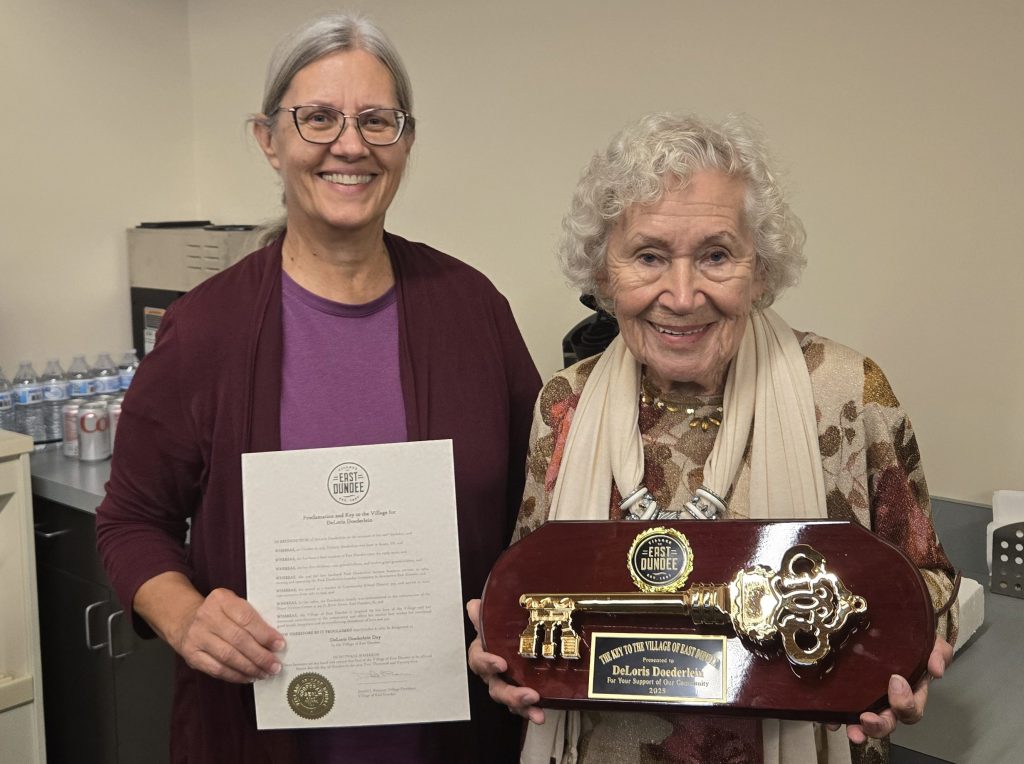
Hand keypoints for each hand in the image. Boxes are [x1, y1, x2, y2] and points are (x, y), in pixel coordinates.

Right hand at [135, 572, 284, 683]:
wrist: (185, 619)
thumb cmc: (219, 613)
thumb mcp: (232, 604)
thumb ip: (251, 617)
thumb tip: (274, 641)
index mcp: (221, 599)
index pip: (246, 618)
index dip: (265, 634)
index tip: (279, 645)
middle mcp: (207, 616)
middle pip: (238, 639)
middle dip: (260, 655)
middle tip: (275, 665)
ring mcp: (197, 636)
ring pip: (228, 657)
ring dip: (250, 668)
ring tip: (264, 673)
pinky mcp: (192, 654)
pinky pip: (217, 669)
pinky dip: (235, 675)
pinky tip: (248, 677)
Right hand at [466, 599, 544, 723]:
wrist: (514, 637)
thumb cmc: (499, 630)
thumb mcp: (492, 619)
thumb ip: (483, 614)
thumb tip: (474, 606)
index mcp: (483, 653)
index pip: (478, 659)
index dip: (487, 662)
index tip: (501, 663)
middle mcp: (492, 673)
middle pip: (495, 687)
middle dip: (510, 693)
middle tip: (527, 693)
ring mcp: (505, 685)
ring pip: (508, 699)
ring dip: (521, 704)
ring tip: (535, 704)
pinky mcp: (519, 693)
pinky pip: (521, 706)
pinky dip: (530, 712)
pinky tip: (540, 715)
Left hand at [845, 635, 952, 743]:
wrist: (886, 626)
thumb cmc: (909, 640)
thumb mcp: (928, 642)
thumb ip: (938, 652)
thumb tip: (936, 670)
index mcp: (909, 691)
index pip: (911, 709)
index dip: (905, 703)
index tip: (895, 681)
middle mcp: (888, 700)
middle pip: (888, 721)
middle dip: (879, 725)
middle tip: (867, 718)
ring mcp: (867, 698)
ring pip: (865, 722)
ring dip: (859, 729)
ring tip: (852, 730)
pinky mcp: (847, 693)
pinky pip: (841, 710)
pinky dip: (835, 717)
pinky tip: (829, 720)